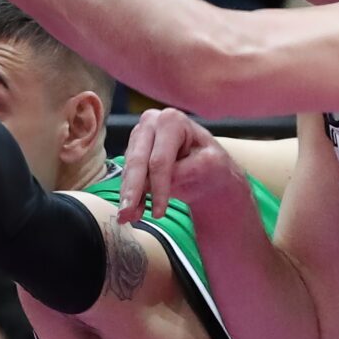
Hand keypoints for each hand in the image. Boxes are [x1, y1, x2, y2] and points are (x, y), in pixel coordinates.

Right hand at [118, 107, 253, 224]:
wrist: (206, 168)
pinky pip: (128, 175)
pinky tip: (131, 211)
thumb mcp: (210, 164)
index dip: (158, 187)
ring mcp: (139, 136)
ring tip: (128, 218)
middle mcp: (150, 122)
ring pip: (129, 170)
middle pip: (138, 161)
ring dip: (129, 196)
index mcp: (172, 120)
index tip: (160, 212)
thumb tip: (152, 184)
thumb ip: (185, 170)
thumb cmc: (211, 162)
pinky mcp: (133, 151)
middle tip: (128, 215)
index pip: (160, 159)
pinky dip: (130, 195)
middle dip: (133, 191)